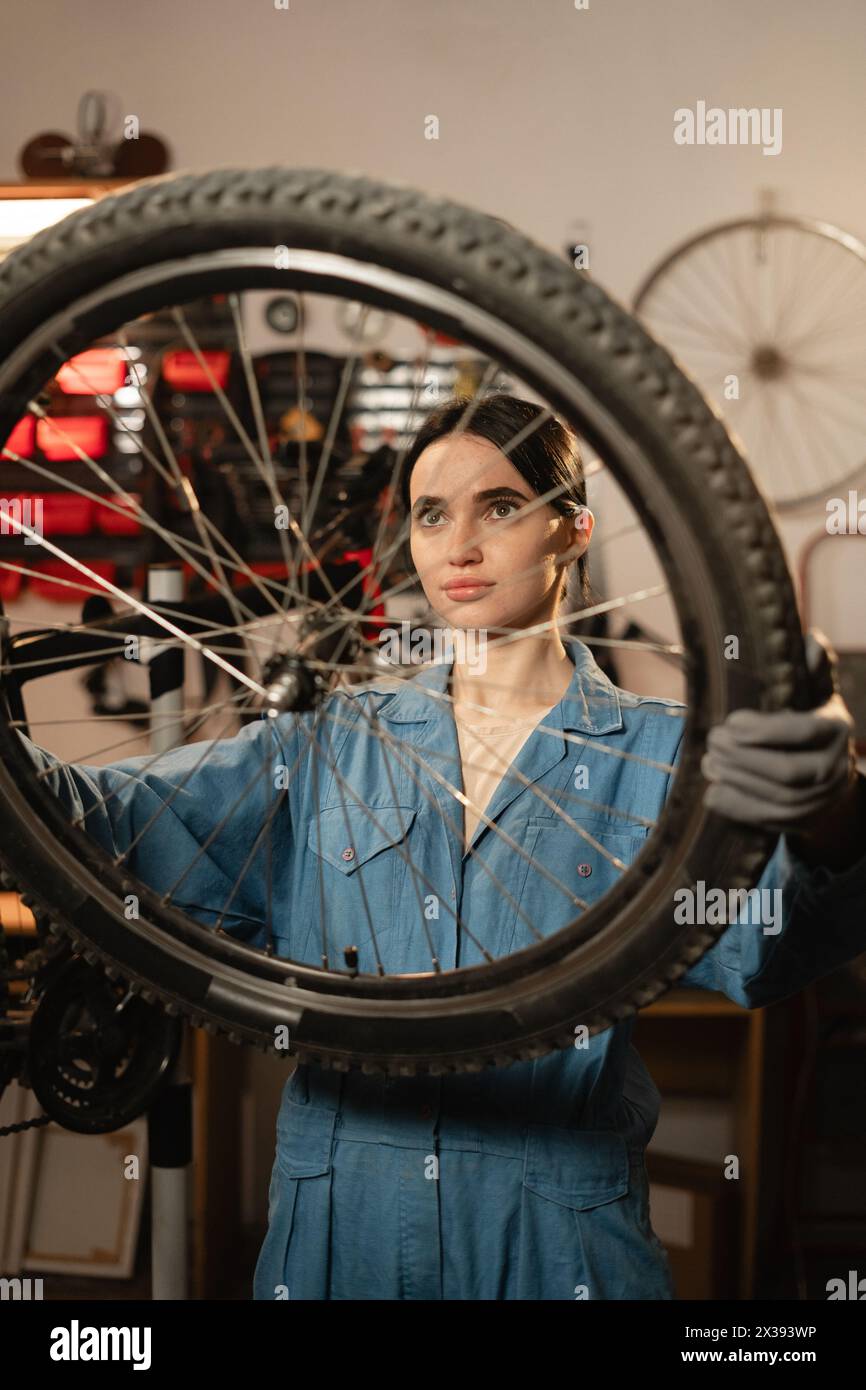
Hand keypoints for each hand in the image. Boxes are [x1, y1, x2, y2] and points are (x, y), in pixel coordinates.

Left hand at [701, 631, 861, 855]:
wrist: (830, 775)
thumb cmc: (813, 722)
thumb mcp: (818, 693)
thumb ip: (814, 668)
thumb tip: (810, 639)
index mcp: (836, 730)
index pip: (801, 733)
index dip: (763, 730)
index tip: (730, 722)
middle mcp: (834, 769)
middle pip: (785, 771)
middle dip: (742, 757)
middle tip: (712, 740)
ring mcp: (820, 801)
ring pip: (774, 797)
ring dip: (735, 780)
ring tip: (708, 762)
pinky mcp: (802, 823)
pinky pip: (768, 820)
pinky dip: (737, 807)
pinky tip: (712, 791)